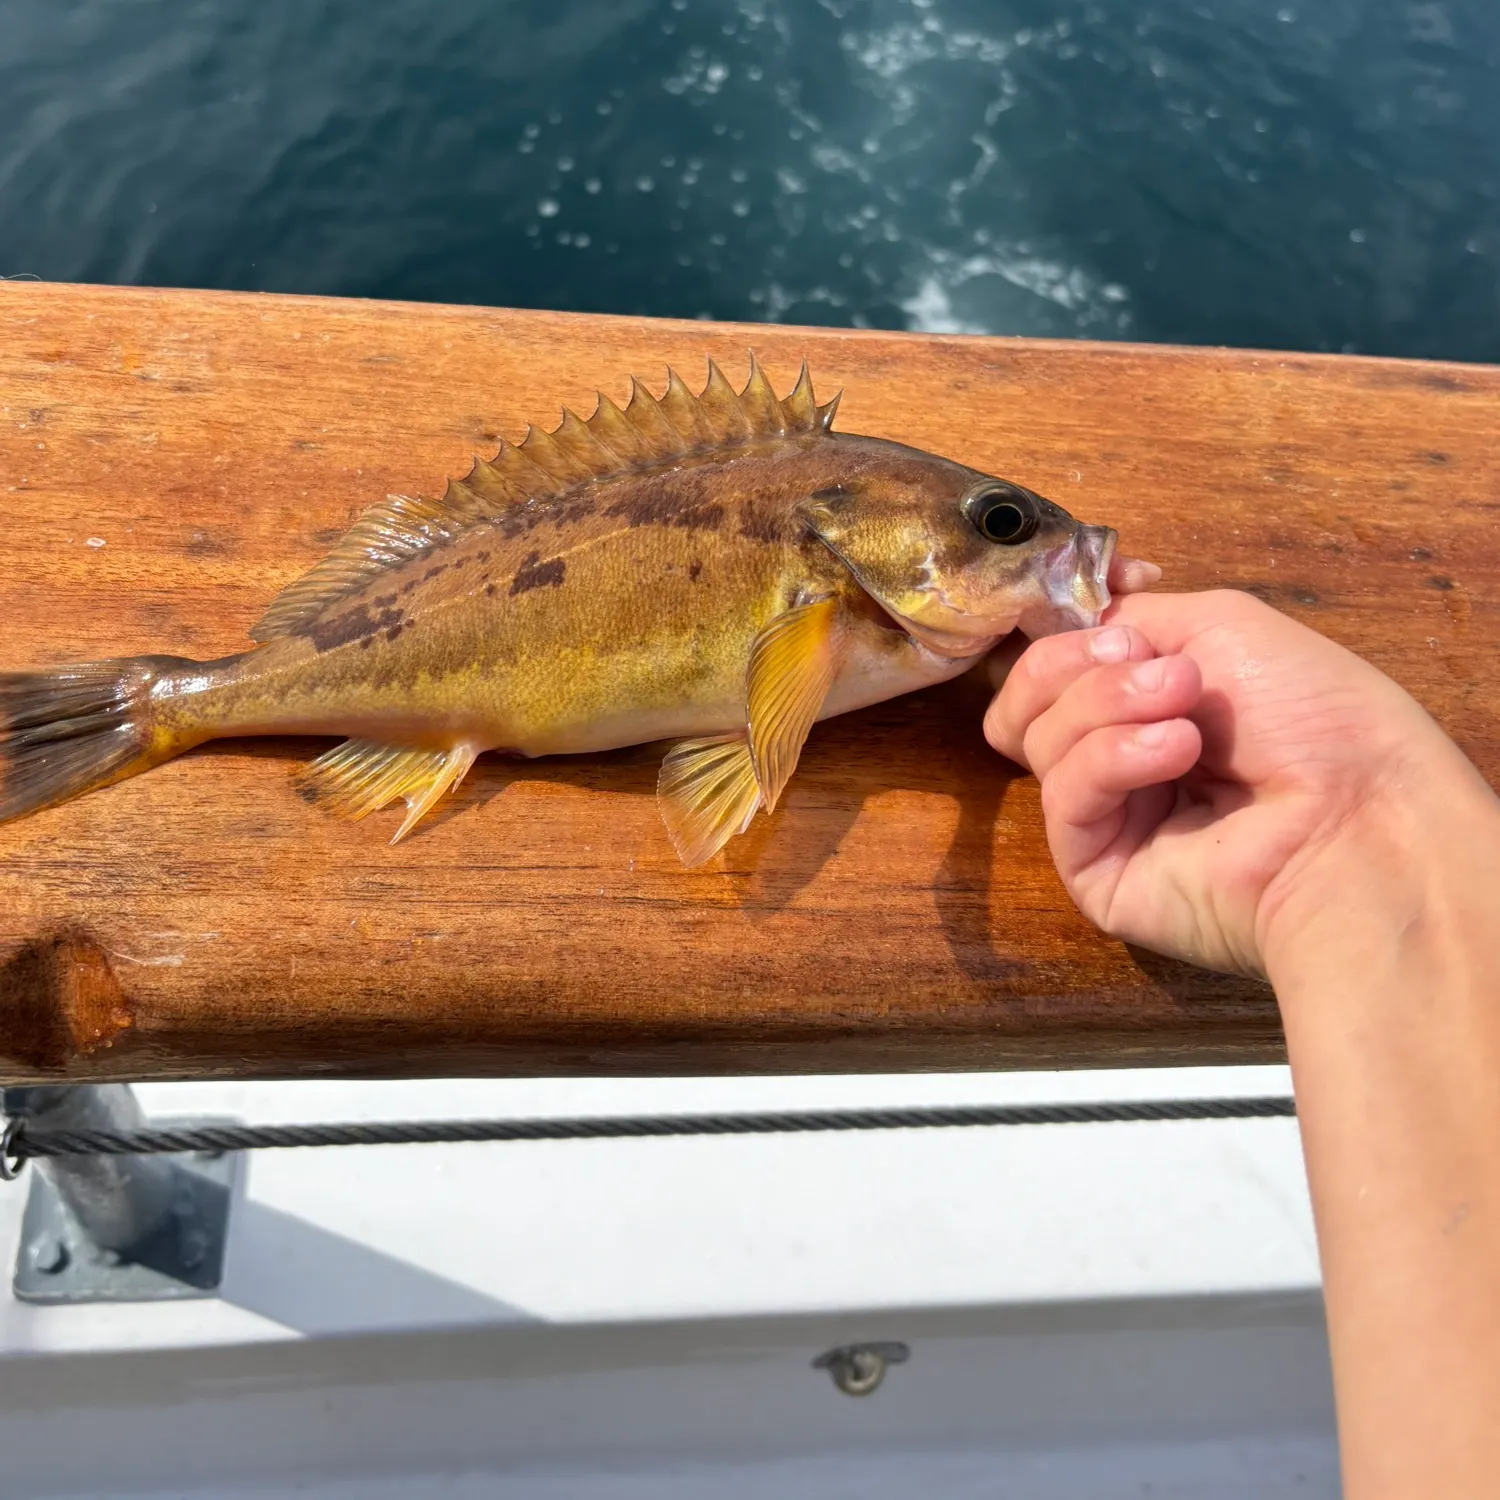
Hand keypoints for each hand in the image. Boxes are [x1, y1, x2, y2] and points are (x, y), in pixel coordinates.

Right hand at [984, 589, 1492, 976]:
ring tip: (1188, 720)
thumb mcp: (1216, 624)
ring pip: (1037, 739)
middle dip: (1083, 668)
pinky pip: (1062, 796)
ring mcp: (1104, 817)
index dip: (1065, 634)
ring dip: (1107, 707)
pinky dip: (1111, 760)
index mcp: (1144, 702)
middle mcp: (1118, 758)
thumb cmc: (1313, 713)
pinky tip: (1175, 752)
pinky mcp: (1093, 871)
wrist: (1358, 815)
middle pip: (1029, 698)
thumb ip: (1126, 615)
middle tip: (1164, 674)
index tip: (1117, 626)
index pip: (1054, 662)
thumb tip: (1068, 627)